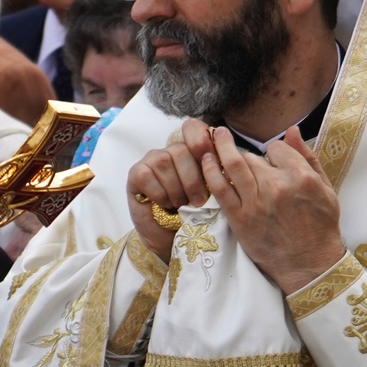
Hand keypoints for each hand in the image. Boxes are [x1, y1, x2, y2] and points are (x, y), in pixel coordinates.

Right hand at [125, 118, 218, 261]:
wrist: (171, 237)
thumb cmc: (194, 215)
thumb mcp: (212, 193)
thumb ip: (216, 174)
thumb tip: (230, 159)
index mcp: (192, 152)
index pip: (193, 128)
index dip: (200, 140)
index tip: (210, 159)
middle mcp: (170, 151)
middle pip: (181, 150)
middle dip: (193, 180)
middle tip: (198, 202)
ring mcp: (151, 160)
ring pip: (164, 162)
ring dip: (176, 189)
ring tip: (180, 205)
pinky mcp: (136, 173)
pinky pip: (148, 176)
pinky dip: (160, 194)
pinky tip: (164, 204)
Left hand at [202, 125, 344, 294]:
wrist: (309, 264)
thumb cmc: (321, 227)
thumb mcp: (325, 189)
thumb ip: (307, 158)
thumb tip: (292, 130)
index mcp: (301, 178)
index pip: (276, 148)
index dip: (273, 152)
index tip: (272, 160)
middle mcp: (277, 187)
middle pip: (252, 158)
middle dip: (249, 158)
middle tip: (247, 163)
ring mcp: (256, 202)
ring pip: (233, 166)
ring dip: (221, 149)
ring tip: (214, 138)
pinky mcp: (239, 218)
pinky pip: (219, 188)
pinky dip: (210, 171)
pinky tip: (206, 160)